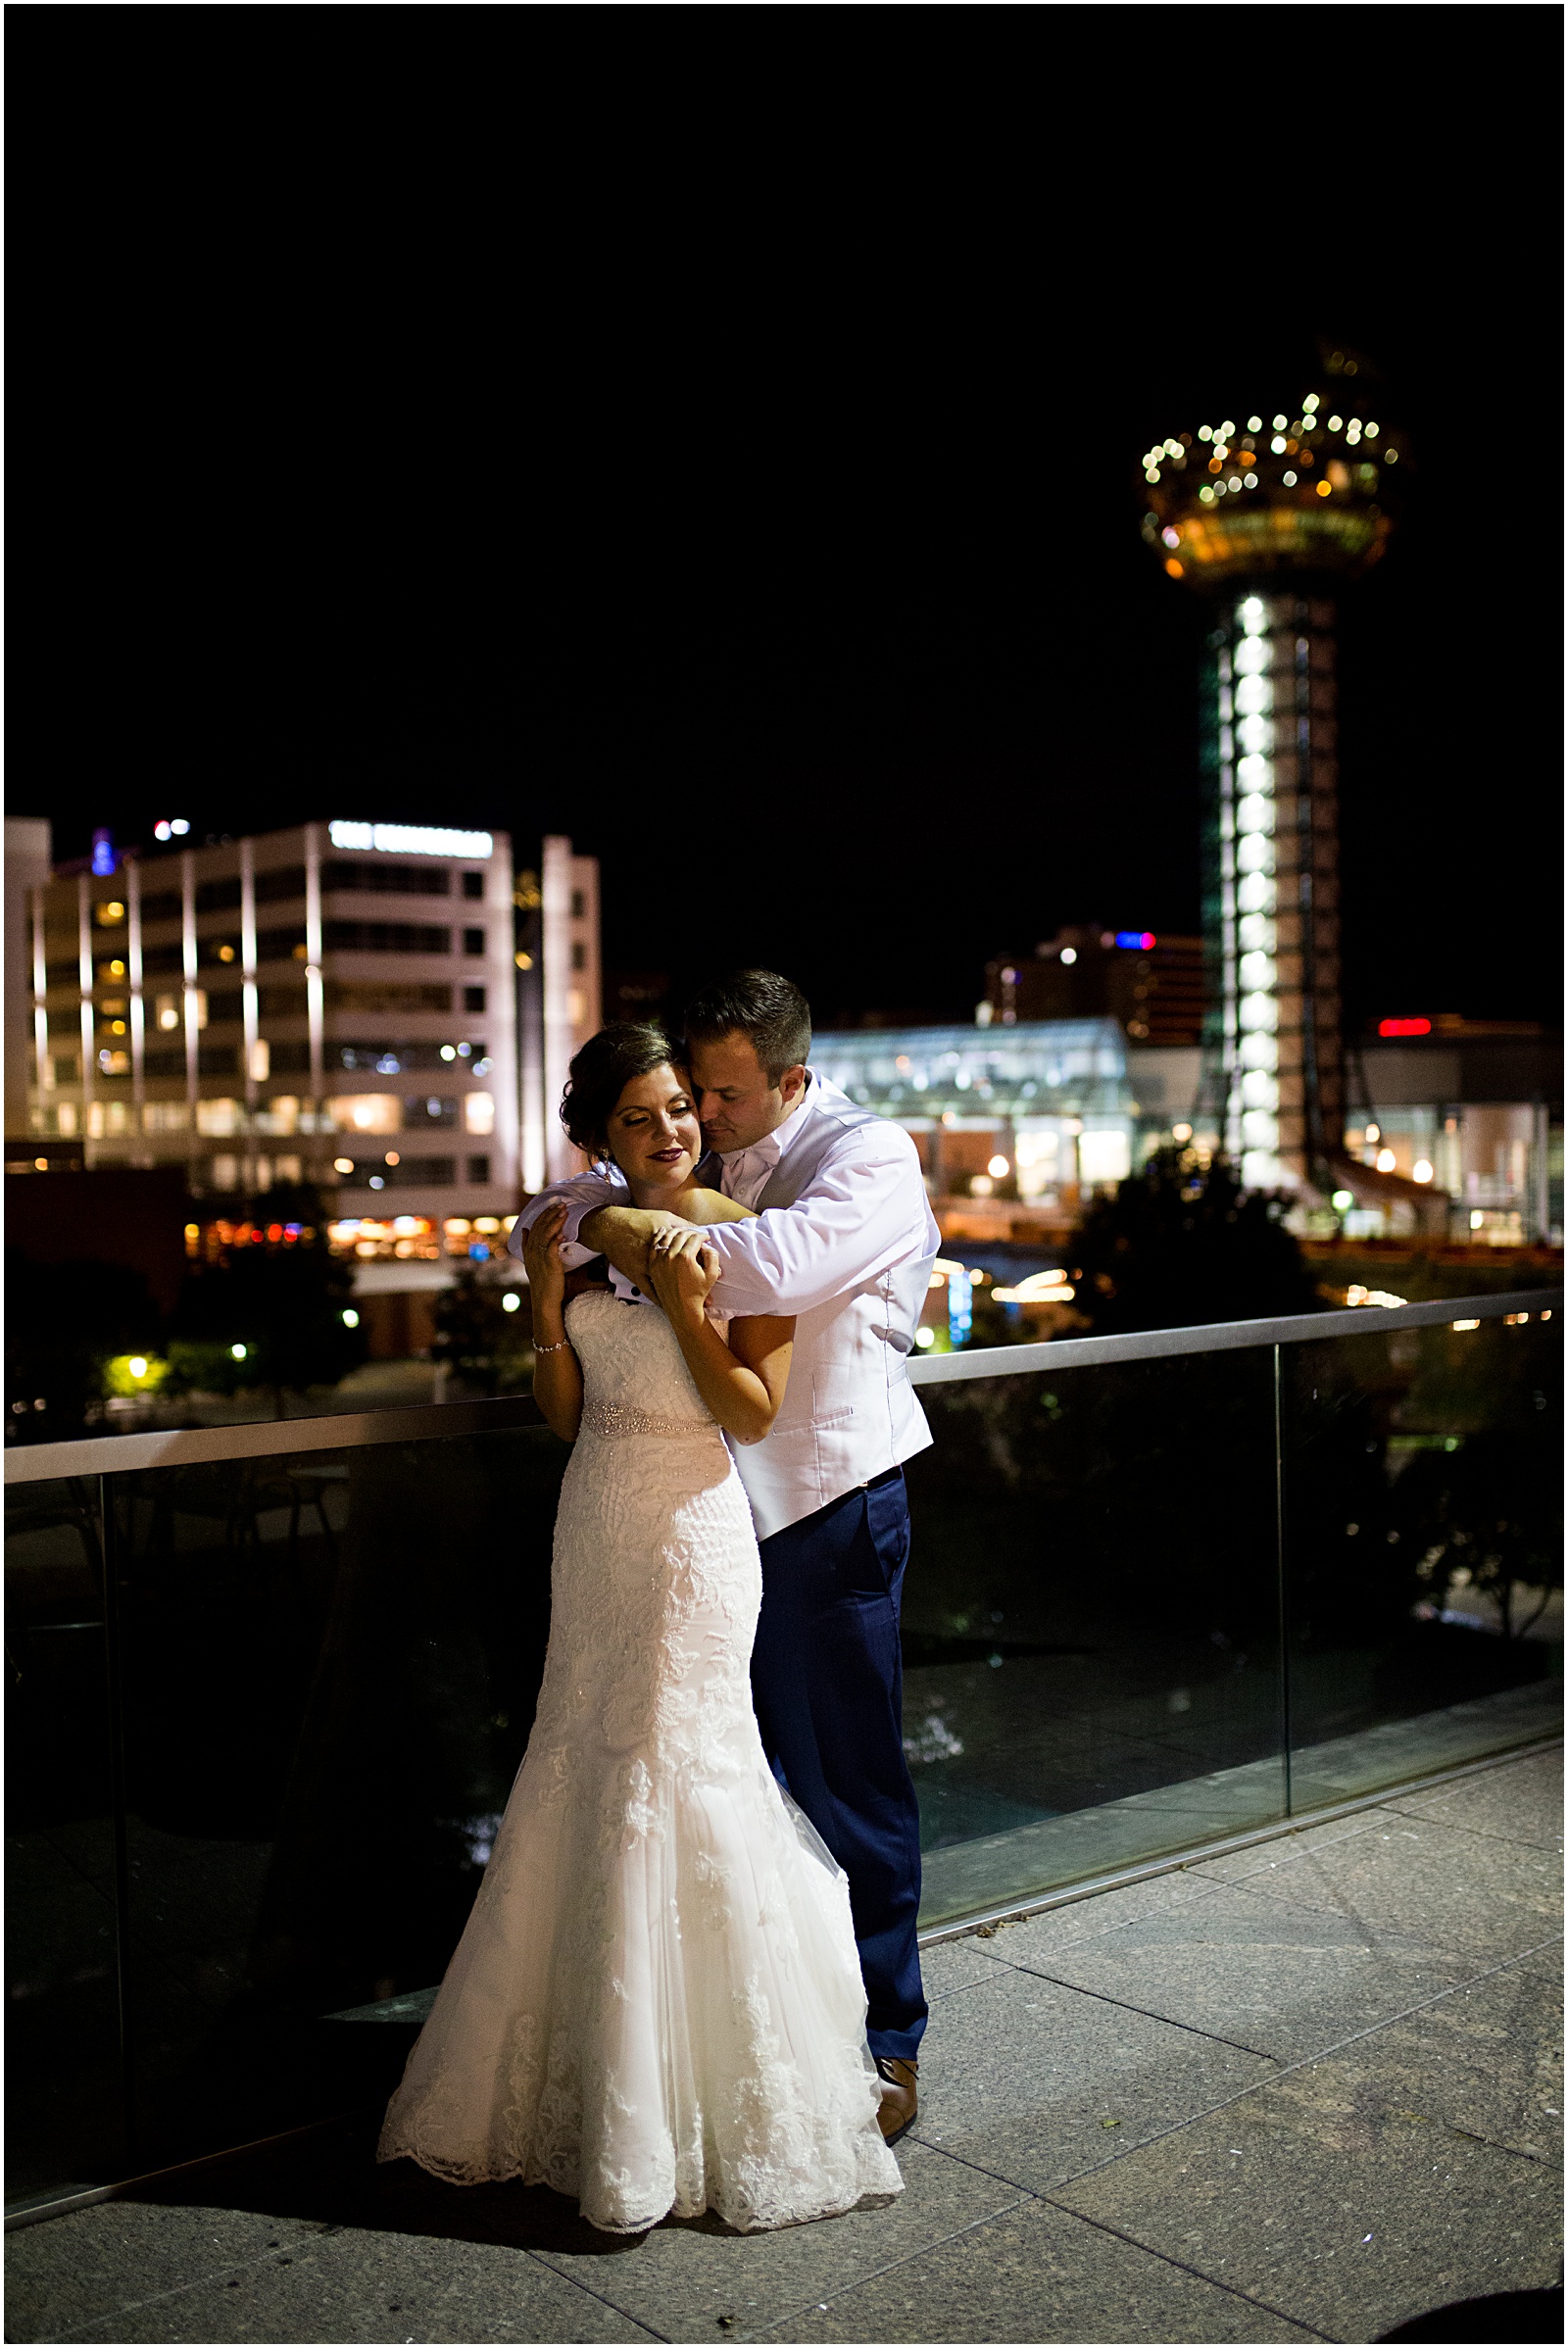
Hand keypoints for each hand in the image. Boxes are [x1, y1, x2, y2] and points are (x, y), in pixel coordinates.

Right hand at [521, 1201, 568, 1315]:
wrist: (544, 1299)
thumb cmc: (543, 1280)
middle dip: (552, 1214)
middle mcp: (532, 1251)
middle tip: (562, 1204)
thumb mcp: (532, 1260)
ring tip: (564, 1212)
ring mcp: (539, 1258)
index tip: (554, 1205)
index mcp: (529, 1249)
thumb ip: (527, 1244)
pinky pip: (551, 1250)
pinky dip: (556, 1241)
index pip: (536, 1226)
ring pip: (546, 1235)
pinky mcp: (548, 1265)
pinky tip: (562, 1234)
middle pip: (541, 1227)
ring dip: (555, 1222)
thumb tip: (525, 1228)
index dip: (545, 1214)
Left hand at [645, 1229, 720, 1320]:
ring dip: (676, 1231)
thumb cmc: (698, 1292)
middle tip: (697, 1235)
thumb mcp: (712, 1274)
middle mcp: (670, 1256)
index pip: (695, 1238)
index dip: (703, 1236)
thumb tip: (706, 1245)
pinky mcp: (652, 1265)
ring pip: (667, 1237)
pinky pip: (654, 1246)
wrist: (681, 1308)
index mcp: (685, 1257)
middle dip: (691, 1232)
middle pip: (681, 1235)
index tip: (706, 1238)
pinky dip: (659, 1237)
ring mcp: (659, 1260)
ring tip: (683, 1231)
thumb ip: (712, 1255)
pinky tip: (662, 1230)